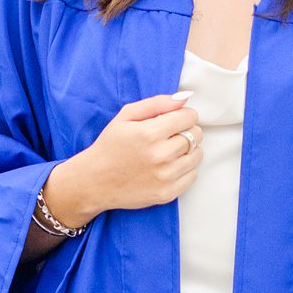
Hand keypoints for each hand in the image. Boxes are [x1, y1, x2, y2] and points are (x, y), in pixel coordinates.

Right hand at [60, 92, 203, 217]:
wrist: (95, 181)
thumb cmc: (110, 145)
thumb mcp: (126, 116)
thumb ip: (157, 103)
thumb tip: (185, 98)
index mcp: (149, 133)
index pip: (189, 117)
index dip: (184, 115)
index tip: (175, 119)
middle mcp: (160, 156)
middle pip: (196, 135)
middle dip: (186, 130)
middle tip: (170, 135)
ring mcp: (165, 177)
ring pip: (197, 155)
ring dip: (188, 150)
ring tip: (169, 150)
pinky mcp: (167, 193)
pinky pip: (192, 175)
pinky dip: (185, 169)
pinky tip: (168, 166)